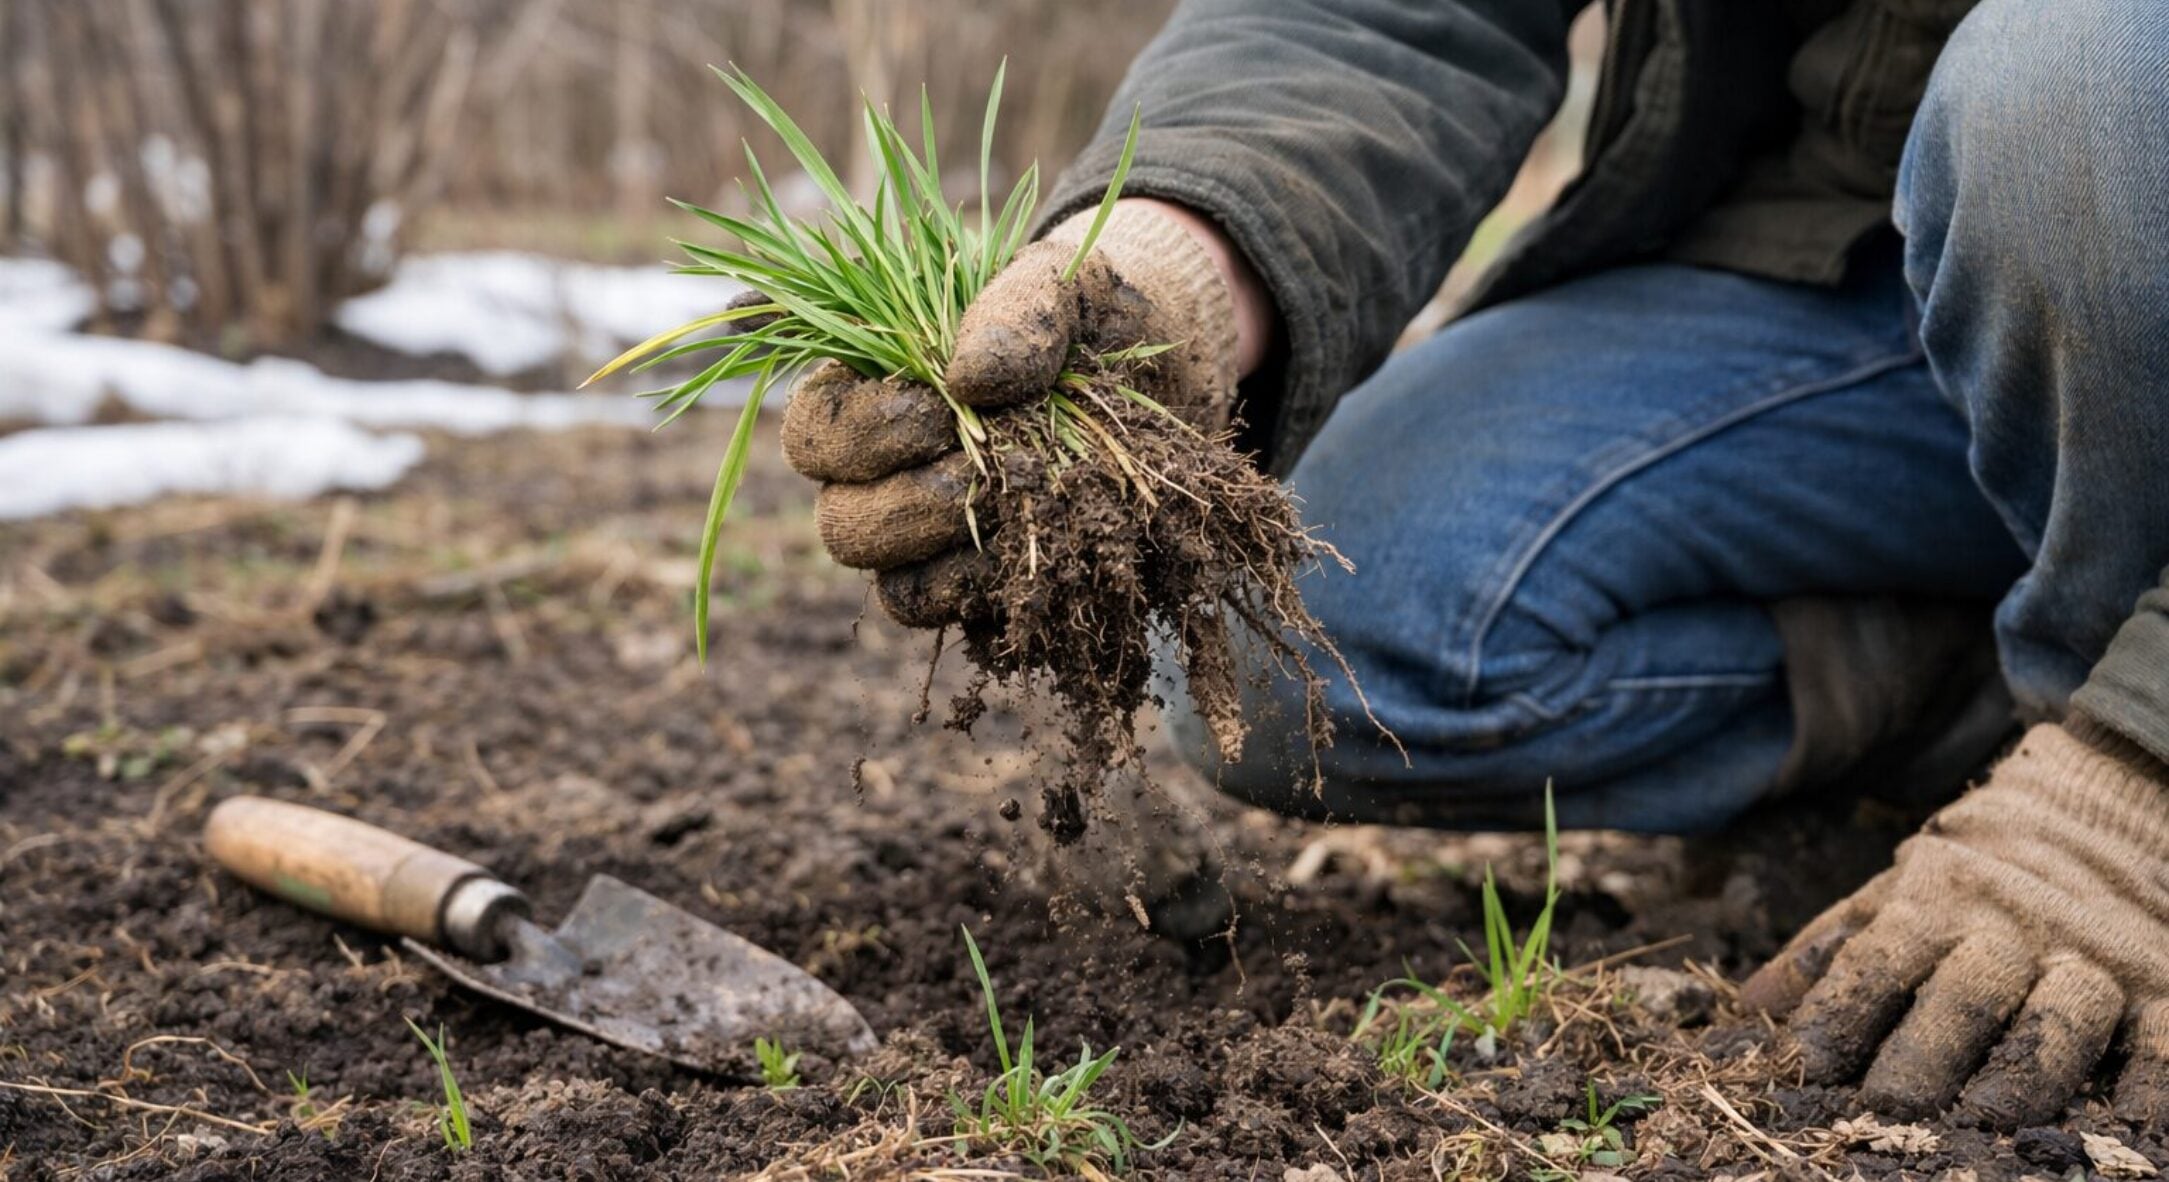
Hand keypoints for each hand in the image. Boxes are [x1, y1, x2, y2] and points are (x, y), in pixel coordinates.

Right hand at [779, 200, 1246, 625]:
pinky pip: (963, 617)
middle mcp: (886, 477)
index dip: (864, 433)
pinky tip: (1047, 544)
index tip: (942, 406)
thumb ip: (1018, 306)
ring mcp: (934, 543)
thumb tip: (968, 377)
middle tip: (987, 464)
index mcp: (873, 392)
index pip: (813, 435)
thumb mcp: (1065, 283)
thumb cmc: (1093, 318)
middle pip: (842, 525)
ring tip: (1022, 499)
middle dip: (915, 499)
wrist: (1174, 376)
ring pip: (895, 586)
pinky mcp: (986, 587)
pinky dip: (996, 586)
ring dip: (957, 549)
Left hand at [1741, 721, 2168, 1126]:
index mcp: (1934, 906)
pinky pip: (2160, 1037)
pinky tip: (2131, 1122)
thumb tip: (1748, 1010)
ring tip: (1992, 1120)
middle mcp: (2010, 929)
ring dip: (2028, 1069)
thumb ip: (1826, 952)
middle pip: (1965, 995)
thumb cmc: (1971, 875)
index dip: (1838, 1016)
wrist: (2094, 807)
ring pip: (2060, 1016)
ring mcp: (2091, 956)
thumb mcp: (1892, 894)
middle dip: (1927, 1052)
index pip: (1876, 963)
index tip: (1802, 1070)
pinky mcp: (2162, 981)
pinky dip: (2152, 1081)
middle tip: (1892, 1107)